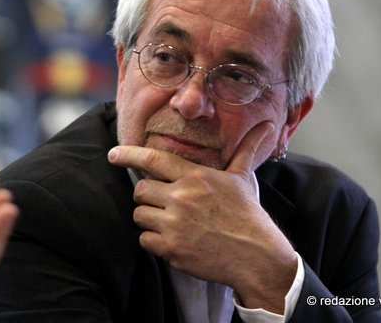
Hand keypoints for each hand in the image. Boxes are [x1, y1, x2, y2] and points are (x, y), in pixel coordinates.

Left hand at [108, 123, 296, 313]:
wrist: (256, 255)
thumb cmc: (248, 214)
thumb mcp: (243, 178)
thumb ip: (246, 149)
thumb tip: (267, 125)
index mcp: (196, 176)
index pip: (153, 159)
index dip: (129, 154)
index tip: (113, 154)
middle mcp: (182, 197)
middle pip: (141, 189)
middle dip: (148, 196)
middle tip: (165, 203)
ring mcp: (175, 224)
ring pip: (139, 215)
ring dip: (149, 219)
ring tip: (171, 223)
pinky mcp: (171, 249)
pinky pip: (144, 240)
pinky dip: (153, 241)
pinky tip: (173, 241)